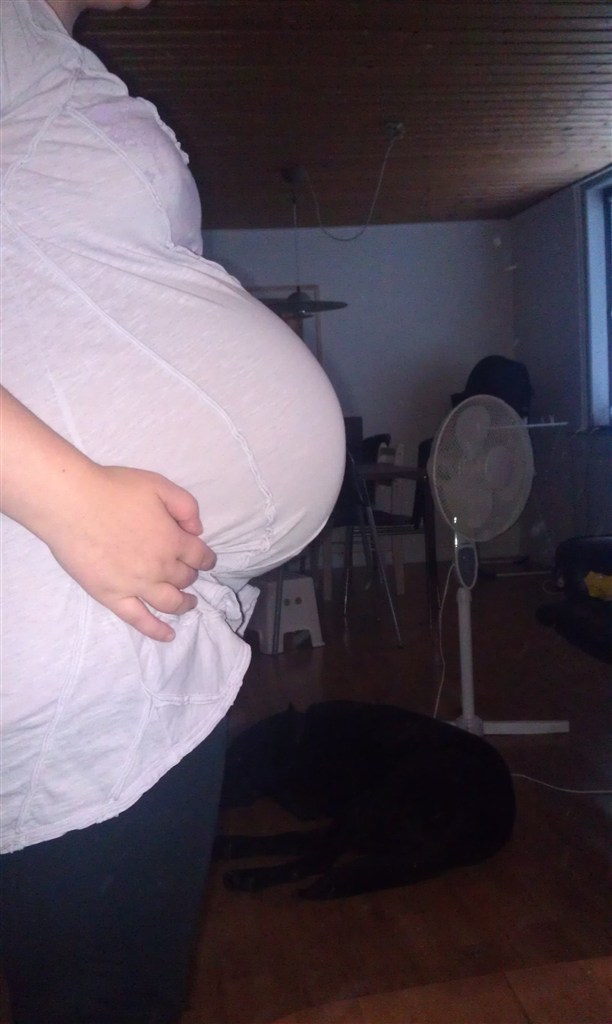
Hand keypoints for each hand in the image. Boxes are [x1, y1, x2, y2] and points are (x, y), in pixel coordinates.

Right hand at [45, 464, 215, 641]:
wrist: (72, 504)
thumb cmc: (114, 490)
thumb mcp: (159, 485)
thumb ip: (186, 506)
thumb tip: (198, 531)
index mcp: (173, 540)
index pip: (199, 555)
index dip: (206, 558)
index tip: (206, 560)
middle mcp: (160, 567)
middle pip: (185, 578)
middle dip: (191, 576)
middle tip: (188, 573)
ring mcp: (137, 585)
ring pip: (170, 602)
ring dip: (184, 604)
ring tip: (190, 604)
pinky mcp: (113, 597)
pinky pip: (140, 620)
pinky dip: (157, 630)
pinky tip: (168, 635)